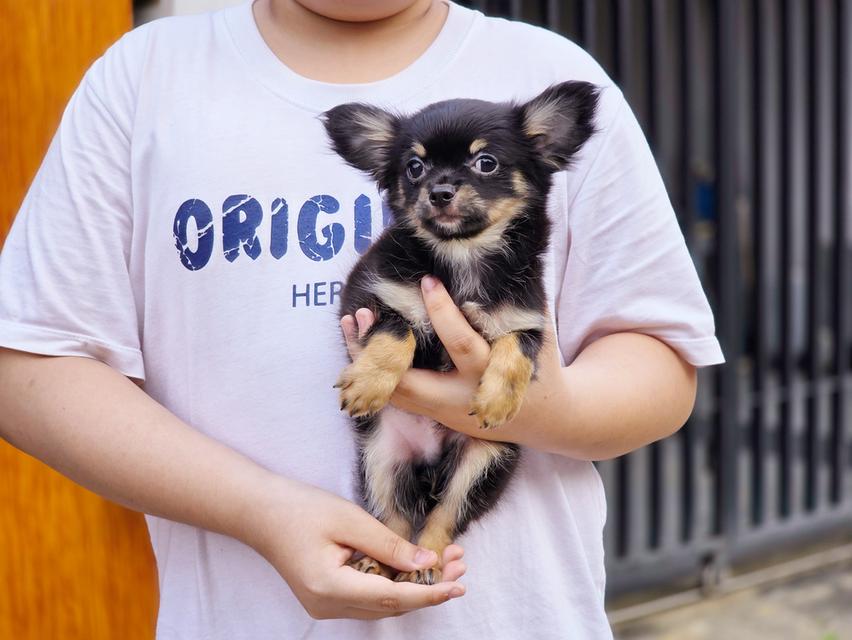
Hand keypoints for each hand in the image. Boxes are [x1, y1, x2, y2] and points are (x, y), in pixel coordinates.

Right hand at [248, 476, 465, 619]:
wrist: (260, 512)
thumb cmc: (300, 508)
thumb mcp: (349, 519)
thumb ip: (388, 544)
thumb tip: (426, 563)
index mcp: (330, 588)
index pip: (392, 598)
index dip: (429, 593)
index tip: (457, 585)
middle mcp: (328, 606)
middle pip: (391, 605)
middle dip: (429, 587)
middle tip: (460, 564)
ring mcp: (325, 606)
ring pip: (383, 604)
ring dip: (415, 585)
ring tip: (447, 560)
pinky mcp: (327, 597)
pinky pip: (369, 596)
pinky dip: (395, 583)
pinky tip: (414, 564)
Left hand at [341, 276, 564, 436]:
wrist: (542, 419)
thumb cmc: (539, 366)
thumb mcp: (536, 337)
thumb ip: (521, 305)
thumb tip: (510, 261)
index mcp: (489, 375)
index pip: (460, 343)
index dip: (442, 312)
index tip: (427, 281)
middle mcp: (460, 397)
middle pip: (410, 381)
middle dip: (384, 348)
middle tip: (364, 313)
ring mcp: (442, 411)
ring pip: (393, 392)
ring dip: (367, 359)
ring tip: (351, 322)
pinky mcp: (431, 414)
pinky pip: (394, 396)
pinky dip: (373, 371)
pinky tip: (358, 343)